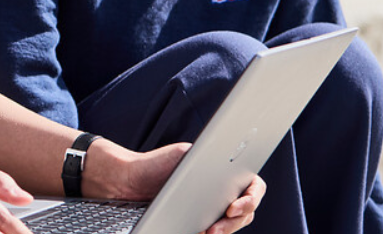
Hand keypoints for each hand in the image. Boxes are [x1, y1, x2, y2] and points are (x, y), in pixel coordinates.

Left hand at [85, 141, 262, 233]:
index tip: (232, 207)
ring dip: (224, 232)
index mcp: (225, 173)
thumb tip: (225, 176)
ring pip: (231, 227)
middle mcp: (223, 193)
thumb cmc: (155, 165)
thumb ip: (205, 163)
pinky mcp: (198, 224)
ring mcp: (212, 211)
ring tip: (207, 233)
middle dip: (234, 223)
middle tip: (215, 229)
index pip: (254, 187)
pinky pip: (214, 233)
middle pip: (246, 213)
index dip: (251, 199)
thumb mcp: (182, 156)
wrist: (128, 182)